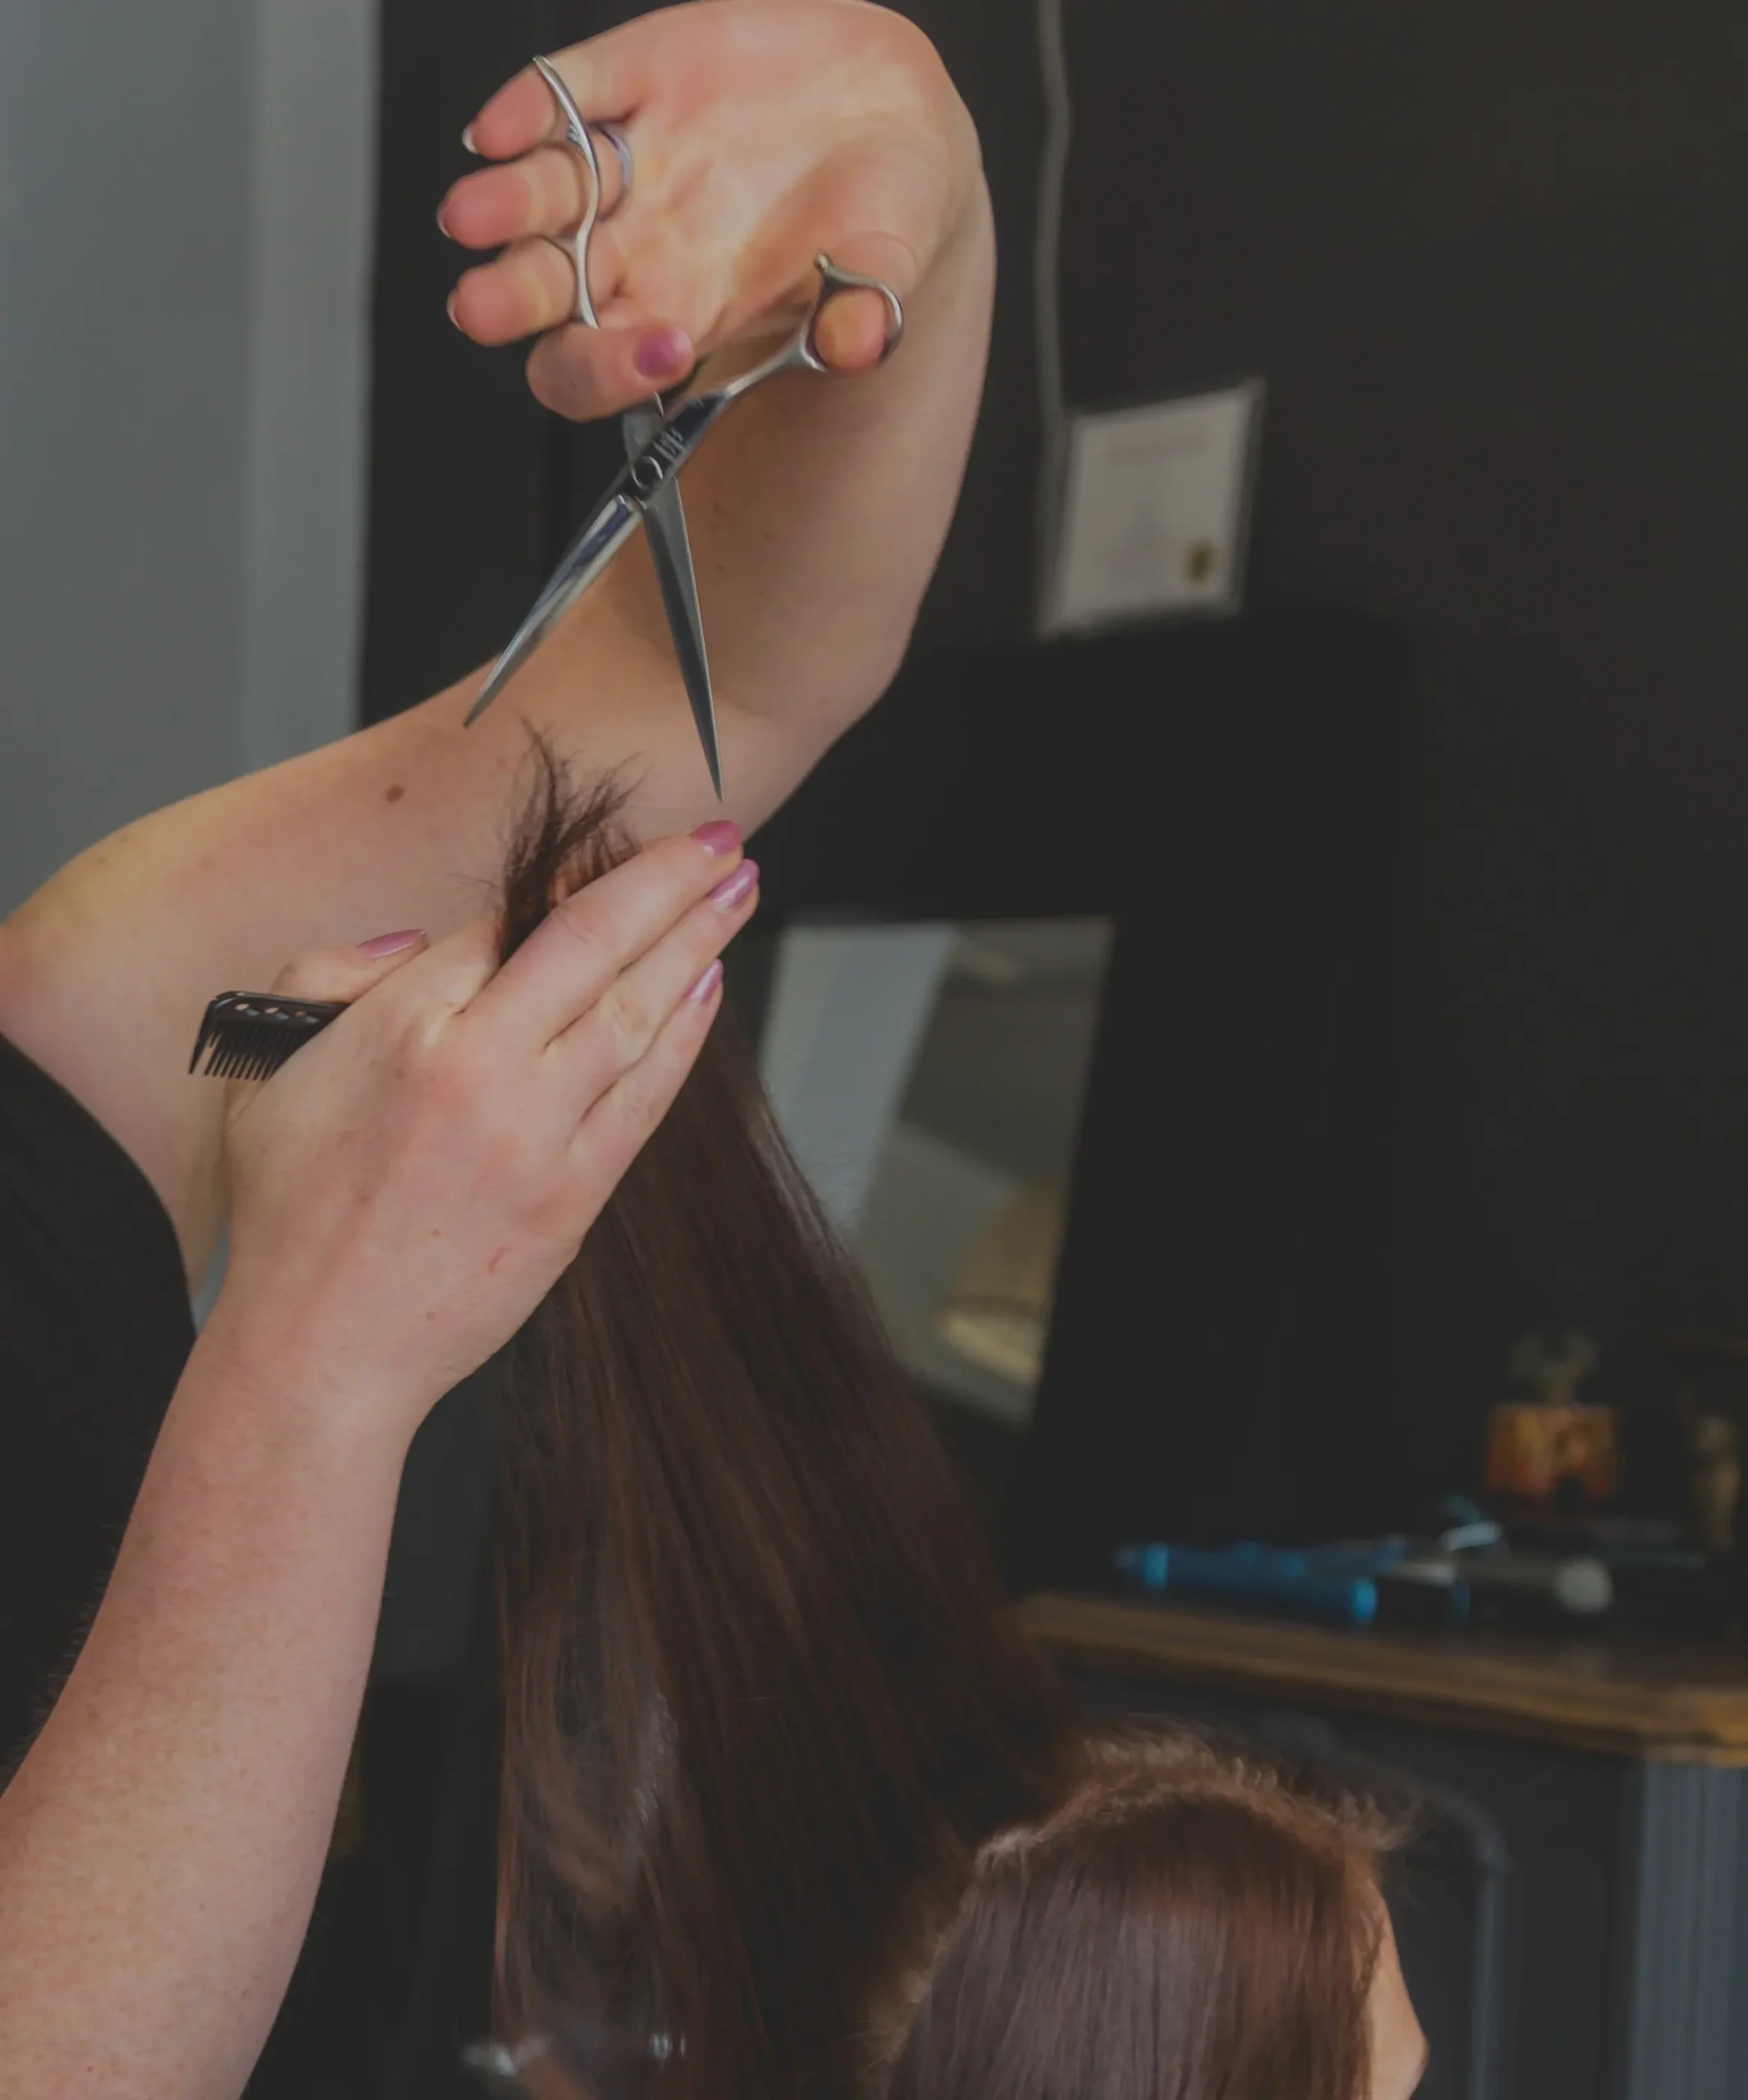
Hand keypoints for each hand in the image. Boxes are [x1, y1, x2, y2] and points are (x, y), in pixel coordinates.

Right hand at [198, 826, 758, 1448]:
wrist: (324, 1349)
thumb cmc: (291, 1210)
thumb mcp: (274, 1062)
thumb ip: (337, 973)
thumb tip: (426, 939)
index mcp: (406, 1027)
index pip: (511, 925)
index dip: (573, 878)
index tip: (616, 849)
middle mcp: (483, 1071)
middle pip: (597, 947)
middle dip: (669, 882)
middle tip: (723, 838)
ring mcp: (539, 1138)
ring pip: (638, 1014)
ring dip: (695, 943)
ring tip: (738, 889)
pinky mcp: (574, 1200)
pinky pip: (646, 1098)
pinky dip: (684, 1037)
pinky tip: (708, 986)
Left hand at [437, 0, 979, 419]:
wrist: (895, 114)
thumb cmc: (878, 215)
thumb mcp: (887, 266)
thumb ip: (866, 308)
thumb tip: (862, 342)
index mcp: (682, 313)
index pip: (604, 367)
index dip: (612, 370)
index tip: (665, 350)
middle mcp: (638, 247)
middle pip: (545, 288)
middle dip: (510, 297)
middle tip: (485, 305)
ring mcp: (631, 163)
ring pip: (541, 192)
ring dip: (501, 204)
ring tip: (474, 213)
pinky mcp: (640, 73)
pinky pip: (567, 92)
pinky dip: (531, 104)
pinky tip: (504, 126)